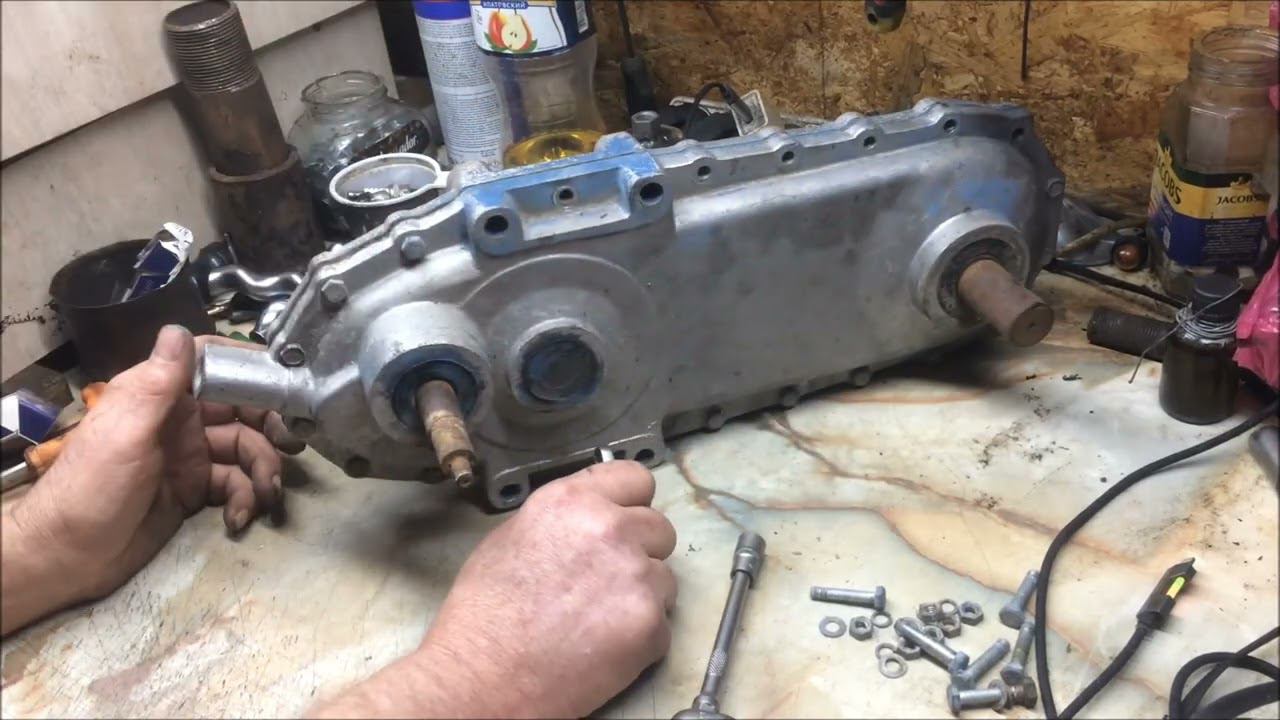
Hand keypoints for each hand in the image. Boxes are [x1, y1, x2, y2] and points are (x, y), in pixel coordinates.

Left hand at [2, 326, 302, 633]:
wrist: (67, 557)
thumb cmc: (91, 489)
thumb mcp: (126, 432)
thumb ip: (158, 384)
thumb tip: (179, 328)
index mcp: (160, 397)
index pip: (211, 364)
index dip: (249, 367)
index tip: (286, 381)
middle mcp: (179, 420)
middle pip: (242, 409)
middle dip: (270, 426)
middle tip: (292, 445)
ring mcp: (189, 456)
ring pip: (245, 450)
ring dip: (264, 470)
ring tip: (268, 495)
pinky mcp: (194, 491)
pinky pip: (235, 485)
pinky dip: (244, 500)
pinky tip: (239, 518)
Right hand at [312, 461, 677, 718]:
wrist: (483, 678)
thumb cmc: (485, 615)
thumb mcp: (512, 537)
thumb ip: (563, 517)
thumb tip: (590, 516)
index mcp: (572, 501)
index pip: (636, 477)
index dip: (631, 503)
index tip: (625, 519)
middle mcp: (610, 529)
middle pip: (660, 528)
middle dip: (641, 551)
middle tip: (608, 580)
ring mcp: (635, 577)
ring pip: (665, 578)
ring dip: (642, 596)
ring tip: (598, 619)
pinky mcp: (649, 625)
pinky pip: (663, 625)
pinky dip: (640, 638)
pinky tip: (602, 646)